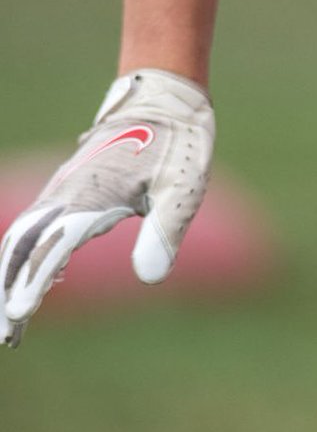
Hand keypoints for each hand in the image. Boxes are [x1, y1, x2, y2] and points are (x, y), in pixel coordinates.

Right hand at [0, 68, 214, 347]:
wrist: (166, 96)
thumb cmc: (179, 141)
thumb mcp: (184, 186)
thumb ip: (166, 229)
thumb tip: (151, 278)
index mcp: (94, 195)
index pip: (52, 245)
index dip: (33, 282)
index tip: (19, 316)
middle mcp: (69, 191)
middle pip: (22, 245)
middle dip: (8, 289)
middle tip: (6, 335)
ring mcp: (65, 186)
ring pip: (23, 234)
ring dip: (11, 273)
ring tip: (12, 318)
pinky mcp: (70, 185)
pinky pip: (36, 222)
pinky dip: (24, 253)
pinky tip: (38, 279)